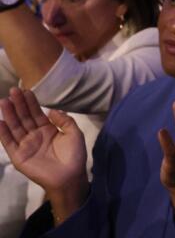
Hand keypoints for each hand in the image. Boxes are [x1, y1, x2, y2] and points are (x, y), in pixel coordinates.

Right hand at [0, 89, 87, 207]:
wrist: (70, 176)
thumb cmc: (74, 155)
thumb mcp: (74, 133)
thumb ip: (64, 120)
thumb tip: (51, 109)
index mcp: (48, 129)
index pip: (37, 113)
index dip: (31, 102)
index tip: (25, 90)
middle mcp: (34, 135)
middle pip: (24, 117)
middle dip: (19, 104)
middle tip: (13, 90)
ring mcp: (26, 145)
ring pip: (15, 127)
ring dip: (9, 114)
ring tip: (4, 102)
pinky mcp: (19, 156)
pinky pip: (9, 143)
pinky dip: (4, 133)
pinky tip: (0, 122)